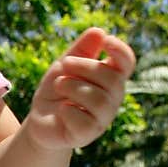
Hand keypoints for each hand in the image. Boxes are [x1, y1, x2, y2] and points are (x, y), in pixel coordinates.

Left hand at [27, 28, 135, 150]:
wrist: (40, 119)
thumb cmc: (57, 89)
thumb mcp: (65, 65)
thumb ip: (81, 49)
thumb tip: (99, 32)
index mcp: (110, 78)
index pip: (127, 63)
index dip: (121, 51)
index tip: (106, 41)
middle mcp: (112, 99)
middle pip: (112, 79)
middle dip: (85, 67)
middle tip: (64, 65)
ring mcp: (102, 119)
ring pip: (99, 100)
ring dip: (73, 87)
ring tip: (59, 86)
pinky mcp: (87, 135)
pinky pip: (83, 121)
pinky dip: (67, 111)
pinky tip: (61, 110)